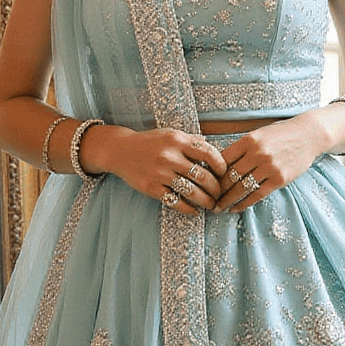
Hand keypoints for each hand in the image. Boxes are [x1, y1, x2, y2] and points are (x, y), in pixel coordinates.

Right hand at [82, 126, 227, 214]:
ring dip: (206, 201)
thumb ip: (191, 141)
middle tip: (220, 194)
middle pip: (203, 176)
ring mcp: (161, 173)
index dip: (221, 166)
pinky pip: (176, 201)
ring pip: (192, 191)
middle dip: (216, 188)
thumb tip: (213, 149)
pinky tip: (194, 211)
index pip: (208, 153)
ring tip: (211, 205)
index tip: (225, 173)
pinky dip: (188, 209)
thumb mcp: (170, 134)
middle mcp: (170, 156)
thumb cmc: (149, 142)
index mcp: (178, 140)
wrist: (120, 150)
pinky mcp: (152, 188)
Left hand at [213, 117, 329, 211]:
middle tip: (207, 201)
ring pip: (241, 188)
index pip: (223, 160)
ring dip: (227, 201)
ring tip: (218, 208)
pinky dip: (244, 203)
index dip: (211, 174)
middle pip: (230, 176)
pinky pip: (257, 195)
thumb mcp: (258, 135)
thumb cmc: (279, 135)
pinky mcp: (280, 179)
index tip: (204, 183)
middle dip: (216, 191)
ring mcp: (269, 167)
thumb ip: (240, 148)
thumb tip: (217, 165)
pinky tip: (235, 209)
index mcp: (248, 140)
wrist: (308, 135)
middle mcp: (258, 153)